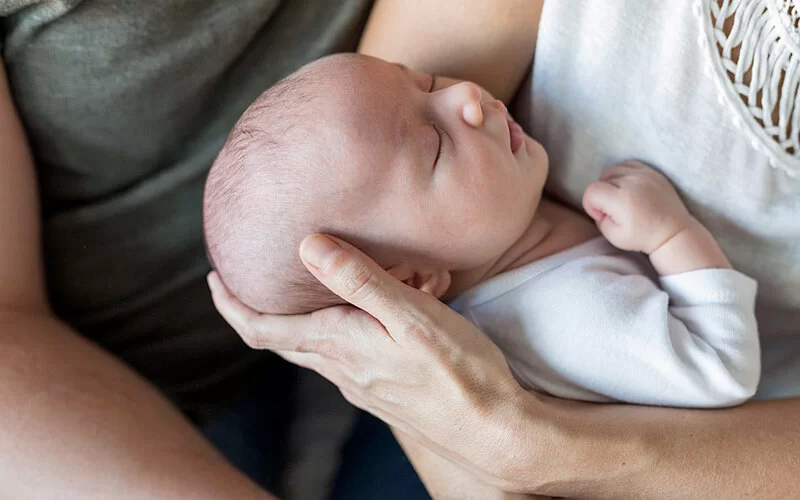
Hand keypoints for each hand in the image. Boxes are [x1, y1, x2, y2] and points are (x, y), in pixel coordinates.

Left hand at [207, 234, 530, 486]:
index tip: (214, 277)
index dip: (231, 304)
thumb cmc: (458, 371)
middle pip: (279, 341)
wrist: (491, 429)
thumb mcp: (411, 315)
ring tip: (300, 290)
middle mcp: (340, 369)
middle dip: (253, 311)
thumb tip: (307, 245)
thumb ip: (359, 281)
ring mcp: (360, 384)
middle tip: (242, 281)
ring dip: (293, 321)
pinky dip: (331, 332)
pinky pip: (340, 358)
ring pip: (310, 349)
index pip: (262, 328)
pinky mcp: (381, 391)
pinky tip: (353, 319)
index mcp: (339, 345)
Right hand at [582, 161, 692, 253]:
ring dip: (610, 184)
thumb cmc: (642, 237)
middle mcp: (633, 182)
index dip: (590, 204)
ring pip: (612, 170)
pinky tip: (628, 189)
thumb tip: (598, 204)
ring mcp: (644, 174)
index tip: (601, 215)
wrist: (672, 232)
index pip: (591, 190)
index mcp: (622, 200)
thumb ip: (599, 218)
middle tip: (613, 210)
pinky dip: (622, 175)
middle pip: (601, 179)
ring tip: (620, 199)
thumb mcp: (612, 236)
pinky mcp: (652, 172)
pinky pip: (627, 165)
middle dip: (601, 195)